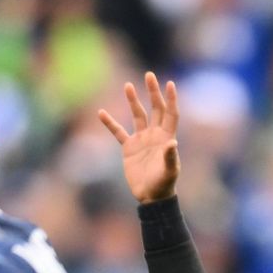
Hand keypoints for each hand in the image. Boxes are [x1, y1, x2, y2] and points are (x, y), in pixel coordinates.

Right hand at [98, 71, 179, 203]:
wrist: (150, 198)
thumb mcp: (169, 172)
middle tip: (149, 75)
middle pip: (155, 109)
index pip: (170, 114)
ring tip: (128, 86)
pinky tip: (101, 112)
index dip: (171, 99)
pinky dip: (110, 123)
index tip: (170, 83)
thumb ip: (170, 157)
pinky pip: (118, 132)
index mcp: (167, 137)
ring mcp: (141, 140)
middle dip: (153, 92)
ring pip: (137, 115)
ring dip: (133, 101)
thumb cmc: (163, 185)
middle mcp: (155, 135)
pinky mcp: (129, 148)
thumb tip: (172, 143)